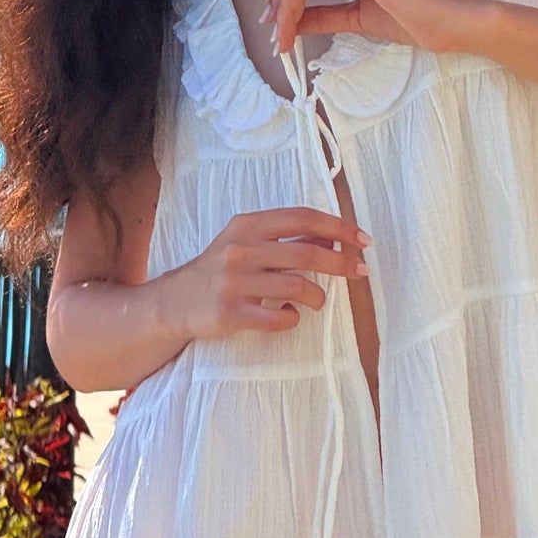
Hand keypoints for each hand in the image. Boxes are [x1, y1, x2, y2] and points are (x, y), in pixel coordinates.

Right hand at [176, 207, 371, 339]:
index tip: (363, 239)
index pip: (302, 218)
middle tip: (360, 272)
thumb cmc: (220, 269)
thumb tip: (334, 237)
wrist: (175, 301)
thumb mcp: (248, 243)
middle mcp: (240, 249)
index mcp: (247, 225)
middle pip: (306, 254)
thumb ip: (287, 239)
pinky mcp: (230, 313)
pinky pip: (278, 319)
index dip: (338, 227)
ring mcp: (233, 282)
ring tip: (317, 301)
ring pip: (296, 287)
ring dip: (317, 296)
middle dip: (341, 263)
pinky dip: (293, 319)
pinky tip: (290, 316)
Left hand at [259, 0, 489, 56]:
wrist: (456, 24)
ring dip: (285, 5)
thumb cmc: (418, 20)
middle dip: (280, 4)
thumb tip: (293, 22)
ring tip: (279, 36)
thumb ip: (326, 17)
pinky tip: (283, 8)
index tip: (275, 27)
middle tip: (272, 37)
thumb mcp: (359, 20)